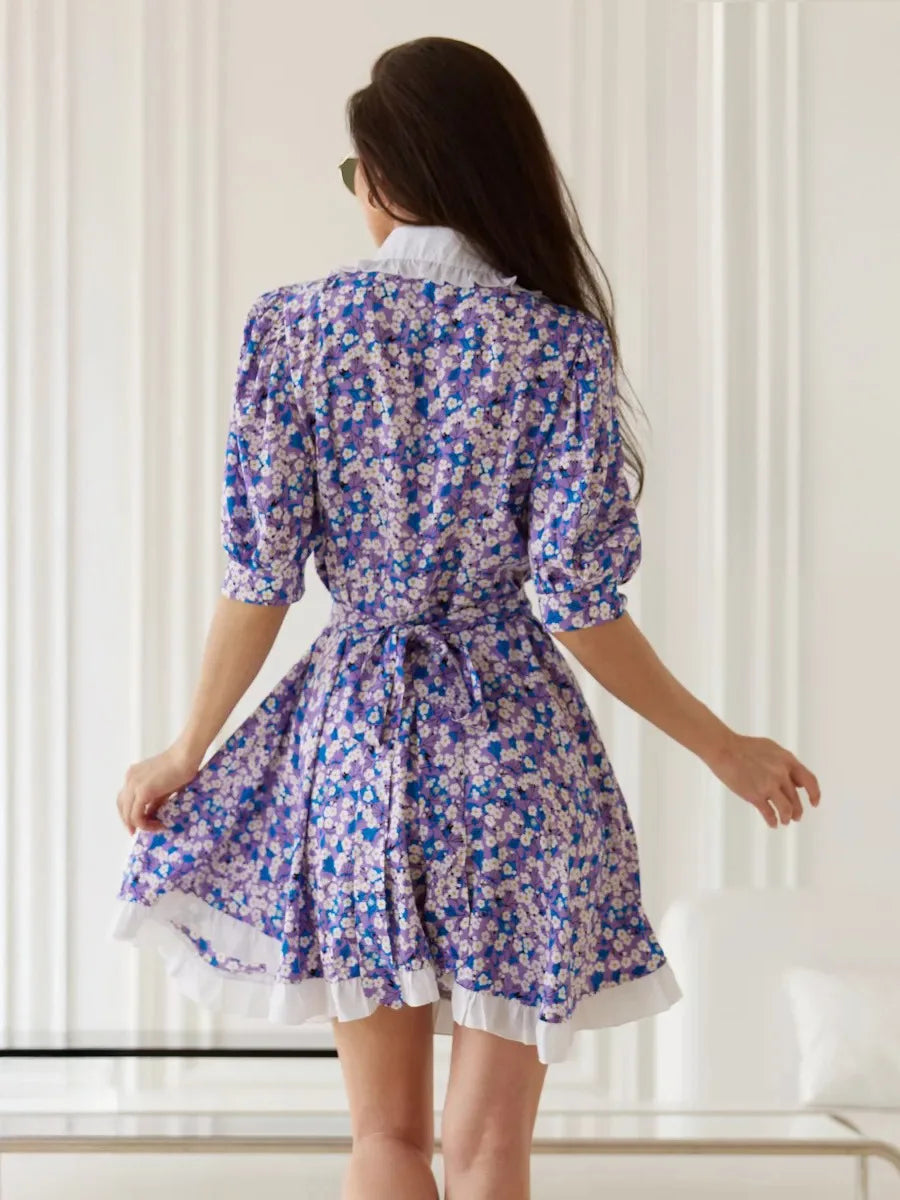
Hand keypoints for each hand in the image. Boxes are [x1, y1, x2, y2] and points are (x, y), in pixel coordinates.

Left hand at [116, 743, 202, 834]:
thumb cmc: (180, 767)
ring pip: (128, 814)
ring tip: (156, 828)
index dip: (129, 813)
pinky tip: (159, 825)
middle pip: (122, 807)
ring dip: (140, 825)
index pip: (124, 799)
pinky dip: (145, 825)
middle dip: (129, 822)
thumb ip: (153, 801)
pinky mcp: (142, 792)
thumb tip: (148, 816)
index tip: (139, 824)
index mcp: (133, 775)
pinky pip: (136, 816)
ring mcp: (133, 785)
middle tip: (139, 832)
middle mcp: (129, 779)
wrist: (185, 757)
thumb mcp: (162, 787)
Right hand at [706, 732, 820, 828]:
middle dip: (797, 811)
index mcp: (787, 761)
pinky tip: (772, 823)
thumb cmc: (744, 747)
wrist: (724, 749)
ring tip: (785, 821)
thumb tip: (798, 781)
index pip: (809, 781)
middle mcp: (781, 774)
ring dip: (787, 818)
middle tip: (796, 817)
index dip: (814, 794)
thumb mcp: (772, 749)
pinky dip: (772, 821)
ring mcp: (769, 785)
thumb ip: (786, 763)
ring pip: (786, 809)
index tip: (814, 803)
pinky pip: (769, 813)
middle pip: (796, 799)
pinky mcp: (755, 795)